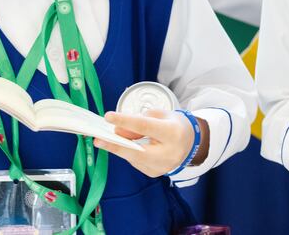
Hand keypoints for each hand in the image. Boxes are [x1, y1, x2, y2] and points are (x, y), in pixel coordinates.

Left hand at [94, 110, 208, 176]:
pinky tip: (132, 147)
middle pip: (137, 150)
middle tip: (98, 139)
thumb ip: (138, 121)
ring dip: (122, 147)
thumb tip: (118, 131)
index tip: (108, 117)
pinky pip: (136, 162)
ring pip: (134, 157)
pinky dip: (131, 153)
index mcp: (173, 133)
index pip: (145, 126)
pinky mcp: (156, 173)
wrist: (190, 142)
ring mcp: (163, 166)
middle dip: (115, 145)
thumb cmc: (173, 125)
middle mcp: (169, 152)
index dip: (125, 121)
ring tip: (114, 138)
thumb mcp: (159, 115)